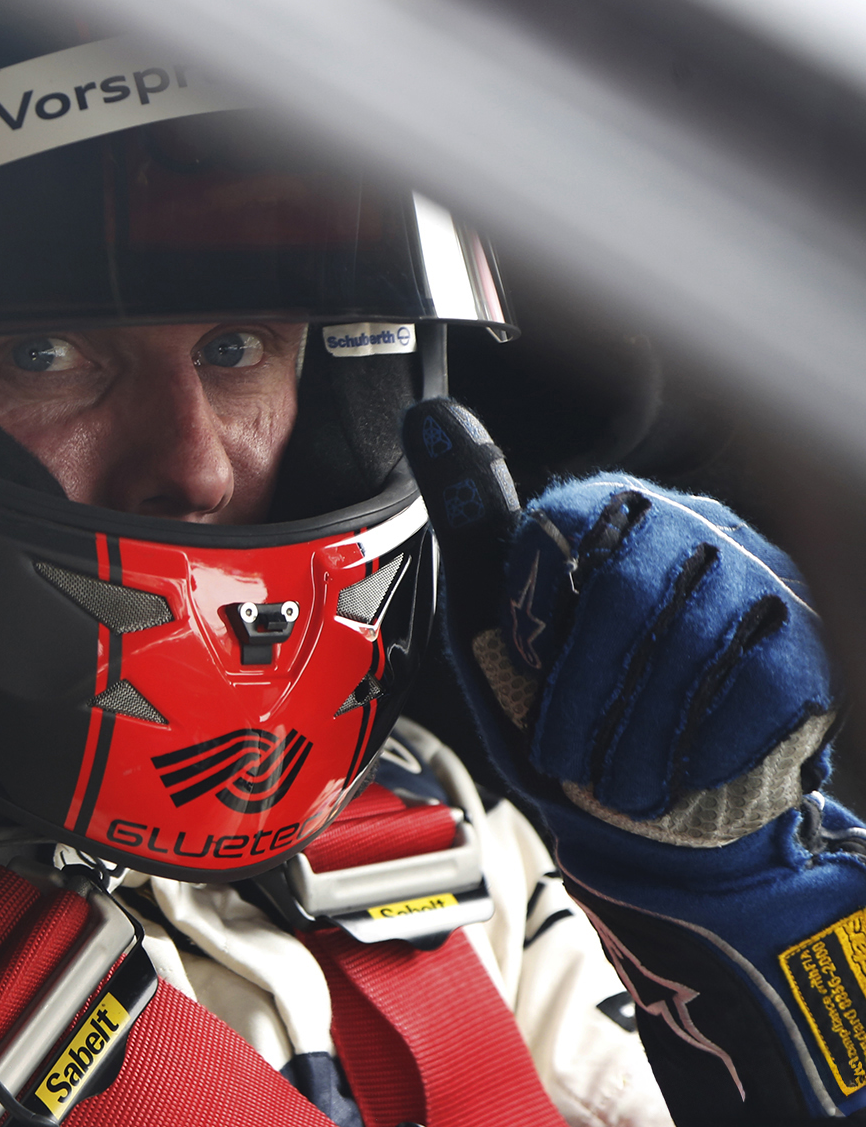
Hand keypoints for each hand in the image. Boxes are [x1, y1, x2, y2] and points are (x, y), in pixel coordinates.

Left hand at [402, 397, 860, 1123]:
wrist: (653, 813)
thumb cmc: (567, 702)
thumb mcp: (497, 614)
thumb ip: (472, 522)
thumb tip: (429, 419)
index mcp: (616, 510)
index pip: (567, 529)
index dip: (535, 619)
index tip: (524, 676)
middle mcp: (694, 529)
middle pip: (624, 594)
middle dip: (580, 693)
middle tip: (560, 754)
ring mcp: (759, 586)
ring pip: (690, 646)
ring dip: (635, 734)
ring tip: (610, 780)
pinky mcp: (806, 650)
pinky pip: (754, 692)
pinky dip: (699, 750)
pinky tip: (676, 775)